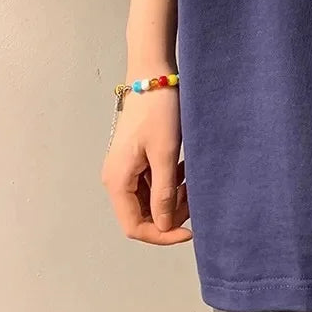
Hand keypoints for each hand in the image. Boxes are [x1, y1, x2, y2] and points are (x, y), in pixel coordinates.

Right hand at [100, 78, 191, 244]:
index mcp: (117, 182)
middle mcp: (116, 179)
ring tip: (192, 179)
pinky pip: (152, 182)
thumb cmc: (157, 112)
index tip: (190, 230)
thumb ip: (164, 194)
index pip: (134, 227)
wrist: (153, 76)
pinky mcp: (135, 158)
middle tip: (195, 196)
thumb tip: (163, 226)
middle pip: (142, 214)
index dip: (161, 235)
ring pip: (150, 199)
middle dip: (170, 213)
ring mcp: (125, 168)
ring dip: (172, 197)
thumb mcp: (164, 154)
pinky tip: (185, 169)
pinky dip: (170, 182)